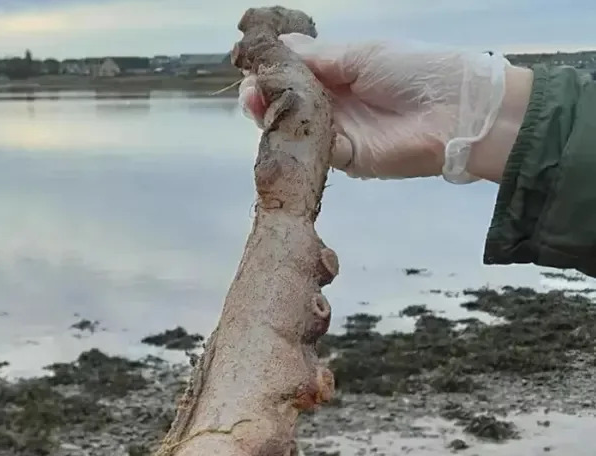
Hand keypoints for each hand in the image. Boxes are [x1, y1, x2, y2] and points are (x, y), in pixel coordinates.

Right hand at [239, 33, 516, 181]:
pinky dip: (294, 140)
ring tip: (255, 104)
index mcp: (339, 73)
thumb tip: (279, 46)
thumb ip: (316, 57)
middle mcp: (335, 103)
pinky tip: (279, 126)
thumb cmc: (413, 71)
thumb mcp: (360, 54)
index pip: (294, 73)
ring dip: (271, 117)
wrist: (456, 111)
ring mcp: (338, 132)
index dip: (270, 71)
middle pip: (287, 102)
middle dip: (263, 95)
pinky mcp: (345, 159)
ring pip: (293, 128)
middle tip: (249, 90)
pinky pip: (312, 150)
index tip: (249, 66)